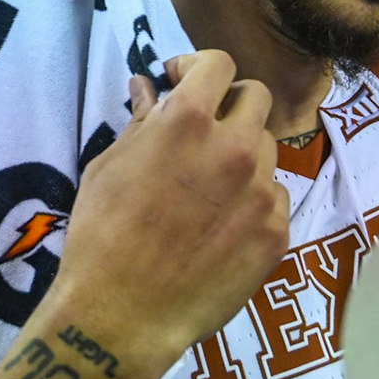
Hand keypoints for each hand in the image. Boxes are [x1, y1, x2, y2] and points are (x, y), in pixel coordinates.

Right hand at [43, 50, 287, 372]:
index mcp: (189, 121)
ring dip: (242, 154)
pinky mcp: (277, 234)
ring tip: (210, 185)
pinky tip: (222, 224)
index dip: (198, 67)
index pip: (218, 63)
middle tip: (205, 126)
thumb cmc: (101, 234)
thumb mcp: (108, 166)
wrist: (122, 314)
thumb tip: (149, 89)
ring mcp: (262, 192)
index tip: (182, 80)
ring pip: (267, 149)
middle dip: (229, 103)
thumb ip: (140, 122)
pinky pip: (274, 197)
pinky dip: (252, 200)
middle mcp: (235, 148)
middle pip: (256, 97)